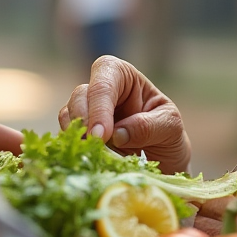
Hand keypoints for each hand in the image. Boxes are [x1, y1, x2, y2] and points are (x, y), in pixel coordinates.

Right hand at [59, 55, 190, 174]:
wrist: (164, 161)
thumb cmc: (168, 135)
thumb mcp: (170, 126)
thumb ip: (148, 126)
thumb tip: (117, 134)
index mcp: (125, 77)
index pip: (106, 75)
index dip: (100, 103)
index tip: (102, 134)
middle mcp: (102, 90)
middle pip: (81, 94)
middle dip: (84, 119)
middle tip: (94, 145)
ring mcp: (88, 112)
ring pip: (69, 114)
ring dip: (76, 134)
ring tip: (91, 154)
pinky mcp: (80, 134)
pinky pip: (67, 136)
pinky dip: (73, 146)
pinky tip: (86, 158)